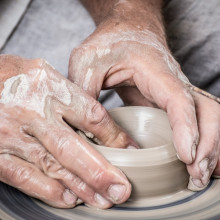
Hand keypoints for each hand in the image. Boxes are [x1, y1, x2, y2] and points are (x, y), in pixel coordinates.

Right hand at [0, 55, 135, 208]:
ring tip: (102, 199)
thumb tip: (97, 123)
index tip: (129, 150)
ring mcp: (11, 133)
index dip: (114, 136)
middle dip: (100, 172)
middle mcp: (32, 111)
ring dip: (80, 186)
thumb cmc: (11, 75)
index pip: (91, 115)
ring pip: (52, 165)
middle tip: (122, 190)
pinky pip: (23, 175)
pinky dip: (47, 190)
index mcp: (49, 86)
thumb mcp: (43, 73)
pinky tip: (68, 198)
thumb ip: (69, 96)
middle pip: (73, 147)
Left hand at [68, 0, 219, 190]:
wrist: (125, 30)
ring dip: (208, 147)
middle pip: (205, 110)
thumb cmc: (108, 42)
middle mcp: (172, 81)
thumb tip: (84, 131)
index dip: (186, 128)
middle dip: (208, 144)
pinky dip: (199, 142)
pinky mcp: (168, 102)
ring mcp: (173, 92)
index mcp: (154, 69)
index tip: (187, 156)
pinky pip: (192, 120)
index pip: (178, 98)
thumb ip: (84, 93)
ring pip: (205, 117)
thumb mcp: (86, 62)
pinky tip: (193, 161)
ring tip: (198, 176)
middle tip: (196, 175)